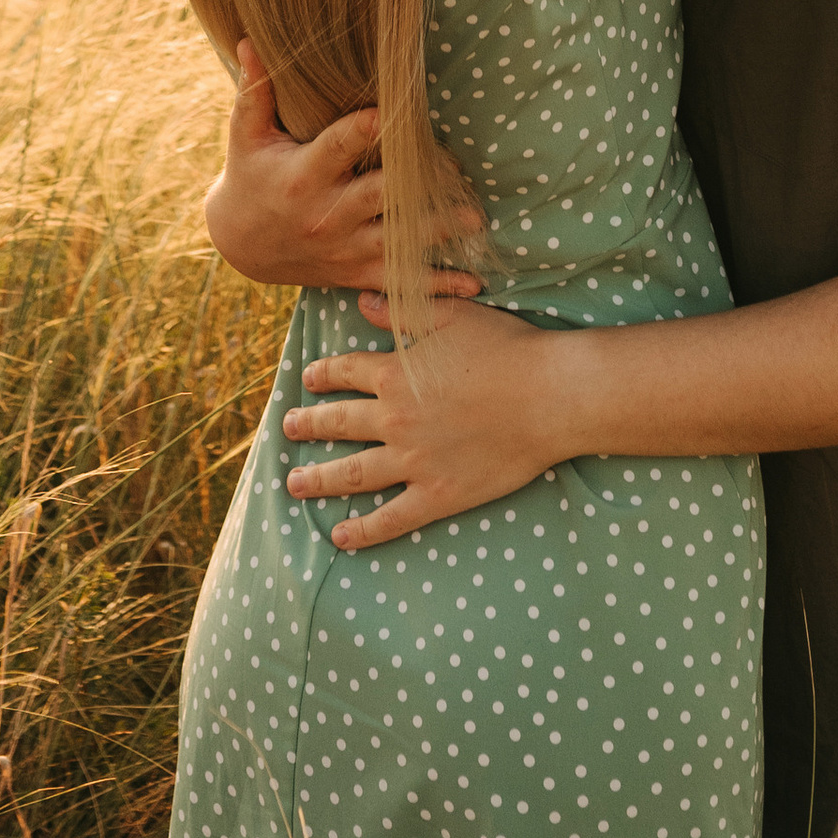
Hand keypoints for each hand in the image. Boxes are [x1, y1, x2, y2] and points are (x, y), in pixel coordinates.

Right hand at [203, 43, 483, 299]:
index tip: (391, 112)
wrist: (239, 245)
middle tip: (458, 169)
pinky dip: (436, 286)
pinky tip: (472, 284)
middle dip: (419, 183)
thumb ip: (254, 90)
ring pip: (397, 241)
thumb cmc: (249, 176)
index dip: (364, 130)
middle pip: (380, 196)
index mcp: (303, 176)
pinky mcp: (354, 272)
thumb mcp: (246, 135)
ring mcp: (343, 248)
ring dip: (439, 231)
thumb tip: (248, 39)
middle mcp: (325, 214)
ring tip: (475, 219)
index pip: (338, 147)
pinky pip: (398, 281)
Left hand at [281, 299, 569, 549]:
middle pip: (338, 423)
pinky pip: (391, 518)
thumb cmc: (507, 348)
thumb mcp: (452, 315)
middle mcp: (394, 419)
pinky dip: (362, 529)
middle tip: (287, 429)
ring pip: (353, 473)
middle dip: (308, 425)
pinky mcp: (437, 495)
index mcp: (395, 374)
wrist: (550, 396)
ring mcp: (413, 461)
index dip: (322, 375)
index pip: (344, 373)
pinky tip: (339, 536)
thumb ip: (402, 311)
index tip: (307, 379)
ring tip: (294, 484)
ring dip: (319, 479)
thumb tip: (362, 301)